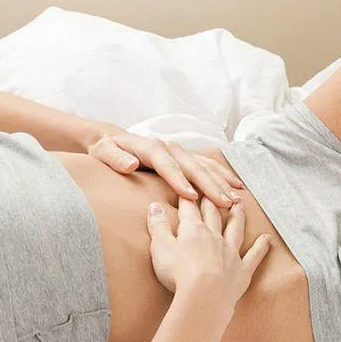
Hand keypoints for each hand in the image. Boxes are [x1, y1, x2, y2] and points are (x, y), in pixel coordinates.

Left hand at [87, 131, 244, 208]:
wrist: (111, 139)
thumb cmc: (105, 150)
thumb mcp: (104, 153)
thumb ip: (115, 159)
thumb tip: (130, 165)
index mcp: (150, 147)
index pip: (167, 165)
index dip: (178, 180)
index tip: (190, 196)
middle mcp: (168, 147)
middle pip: (192, 166)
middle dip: (210, 185)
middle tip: (225, 202)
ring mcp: (178, 151)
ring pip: (204, 166)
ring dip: (221, 182)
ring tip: (236, 199)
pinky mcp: (184, 157)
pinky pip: (207, 166)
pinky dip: (222, 175)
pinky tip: (236, 186)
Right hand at [146, 196, 271, 304]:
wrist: (204, 295)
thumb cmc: (178, 272)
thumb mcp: (160, 246)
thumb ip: (158, 225)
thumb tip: (154, 205)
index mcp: (193, 230)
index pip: (189, 209)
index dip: (188, 197)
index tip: (189, 186)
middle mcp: (214, 237)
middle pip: (213, 214)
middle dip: (212, 200)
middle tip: (214, 188)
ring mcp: (230, 253)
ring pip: (235, 229)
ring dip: (237, 216)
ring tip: (239, 205)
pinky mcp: (241, 271)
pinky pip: (254, 256)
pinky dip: (261, 247)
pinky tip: (267, 239)